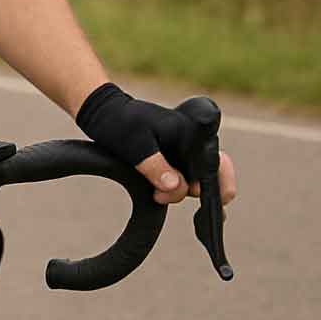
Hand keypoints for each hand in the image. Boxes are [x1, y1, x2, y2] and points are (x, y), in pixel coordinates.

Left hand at [75, 83, 237, 207]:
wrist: (103, 112)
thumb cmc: (119, 123)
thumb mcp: (134, 145)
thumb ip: (156, 166)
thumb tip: (178, 187)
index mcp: (190, 134)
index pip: (214, 166)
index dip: (216, 189)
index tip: (210, 207)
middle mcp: (193, 141)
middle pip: (215, 175)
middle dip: (201, 194)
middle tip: (163, 196)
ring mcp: (184, 149)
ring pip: (199, 179)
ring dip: (183, 191)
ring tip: (156, 194)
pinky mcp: (173, 156)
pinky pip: (185, 176)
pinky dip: (178, 188)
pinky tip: (161, 195)